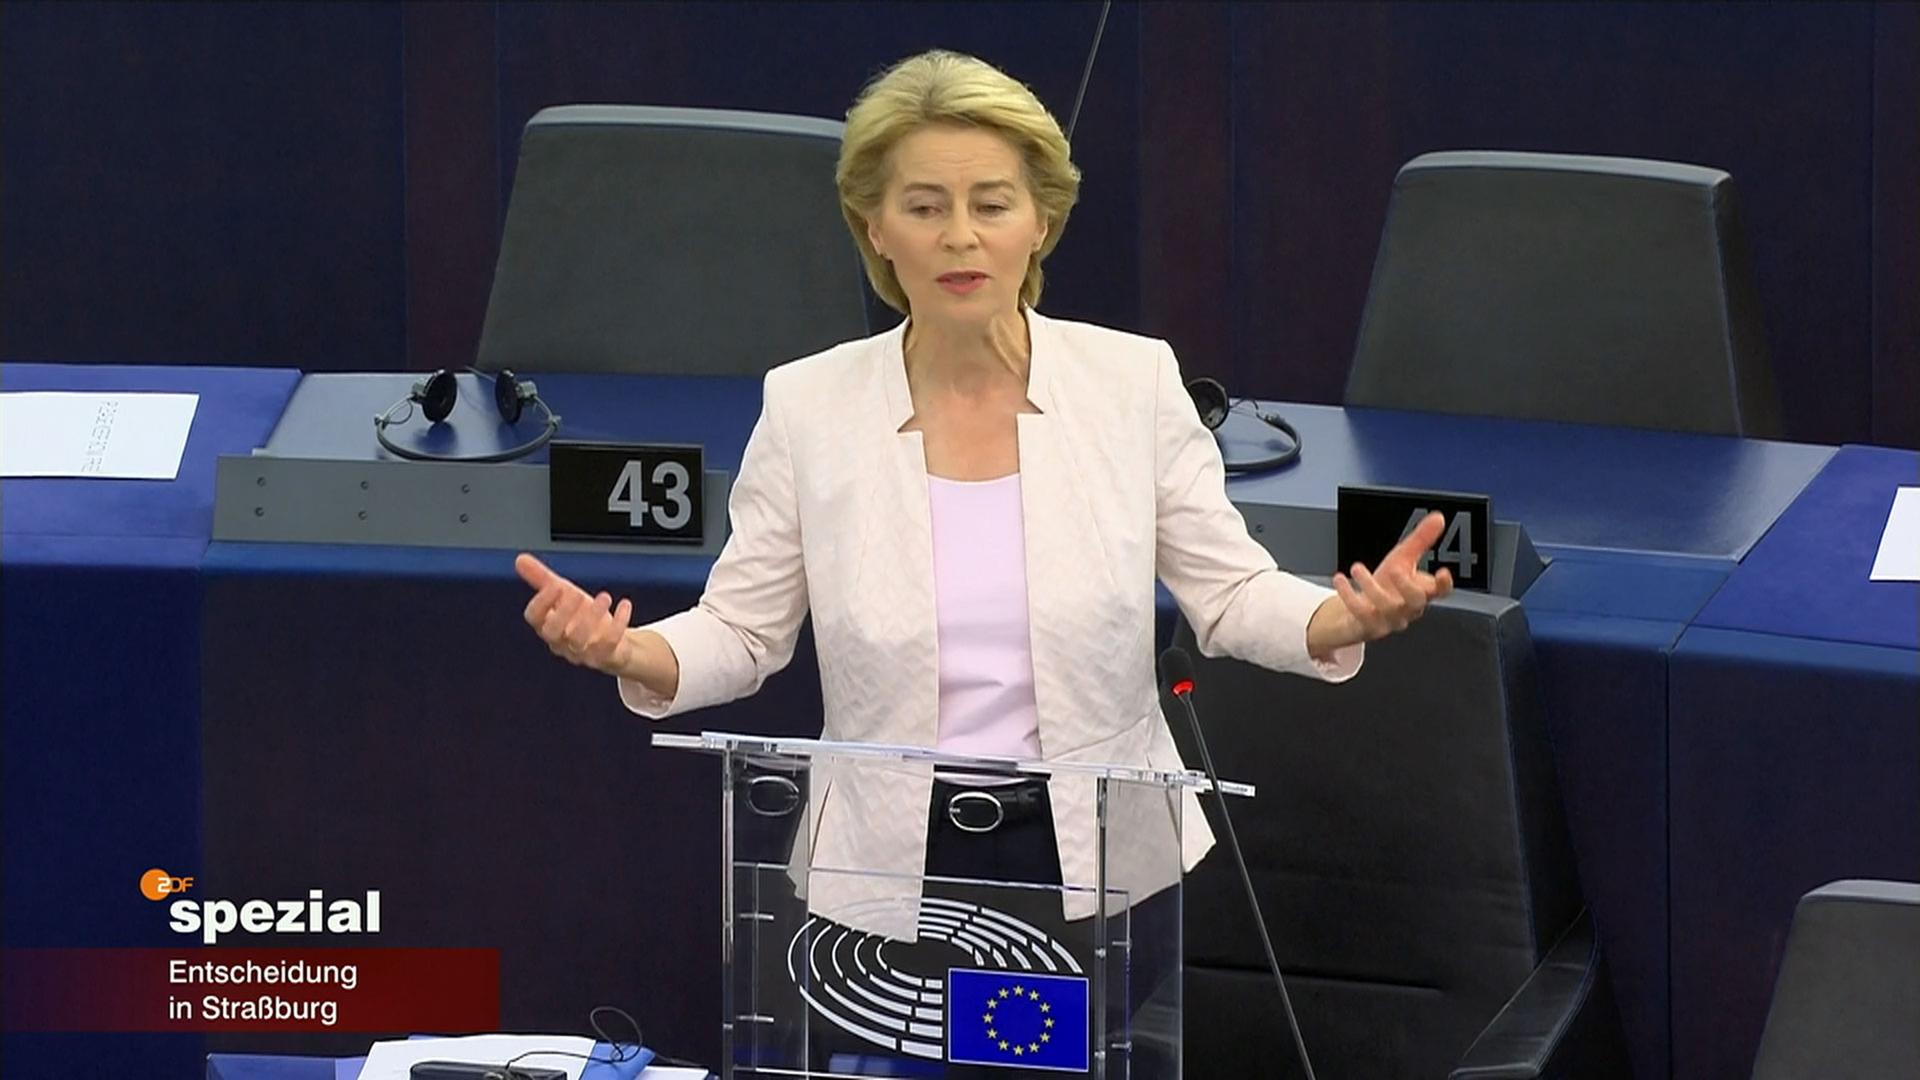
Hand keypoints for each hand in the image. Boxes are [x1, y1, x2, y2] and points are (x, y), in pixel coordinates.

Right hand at [515, 553, 633, 674]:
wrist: (615, 643)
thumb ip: (542, 578)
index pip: (534, 618)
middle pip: (553, 633)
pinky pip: (609, 644)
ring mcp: (583, 652)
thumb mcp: (564, 594)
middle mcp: (562, 642)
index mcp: (548, 625)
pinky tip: (624, 605)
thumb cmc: (583, 618)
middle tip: (577, 594)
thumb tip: (520, 559)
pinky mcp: (605, 656)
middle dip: (563, 612)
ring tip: (604, 596)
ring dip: (592, 616)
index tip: (554, 585)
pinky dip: (618, 624)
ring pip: (580, 640)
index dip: (541, 602)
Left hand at [1309, 511, 1455, 652]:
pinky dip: (1349, 595)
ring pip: (1387, 607)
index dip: (1444, 584)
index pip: (1440, 592)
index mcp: (1421, 592)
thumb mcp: (1402, 559)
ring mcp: (1389, 620)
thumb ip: (1421, 539)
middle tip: (1395, 569)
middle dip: (1407, 586)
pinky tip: (1340, 579)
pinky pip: (1361, 614)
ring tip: (1356, 568)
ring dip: (1370, 586)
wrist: (1355, 614)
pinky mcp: (1368, 627)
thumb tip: (1438, 517)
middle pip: (1416, 602)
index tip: (1443, 572)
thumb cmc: (1384, 586)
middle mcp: (1408, 609)